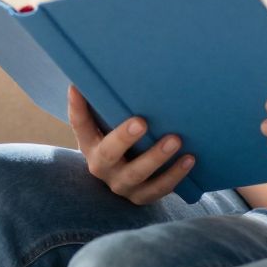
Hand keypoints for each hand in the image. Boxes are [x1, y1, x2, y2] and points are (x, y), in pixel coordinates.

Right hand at [66, 85, 195, 204]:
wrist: (127, 181)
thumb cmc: (120, 141)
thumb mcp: (108, 126)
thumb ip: (107, 105)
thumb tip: (106, 69)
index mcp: (89, 144)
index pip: (79, 124)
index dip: (76, 107)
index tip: (77, 87)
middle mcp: (101, 167)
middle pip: (108, 154)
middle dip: (124, 138)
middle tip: (142, 121)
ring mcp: (122, 184)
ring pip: (137, 174)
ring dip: (157, 157)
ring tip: (176, 139)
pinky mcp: (141, 197)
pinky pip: (158, 188)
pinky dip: (175, 175)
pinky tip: (189, 159)